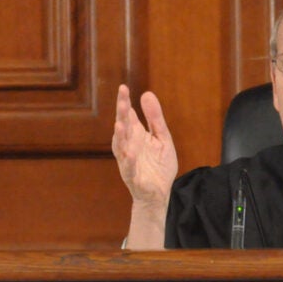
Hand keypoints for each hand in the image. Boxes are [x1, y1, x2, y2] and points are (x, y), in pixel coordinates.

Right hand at [112, 85, 178, 247]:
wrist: (159, 193)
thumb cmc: (158, 165)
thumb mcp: (162, 137)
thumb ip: (155, 118)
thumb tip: (147, 93)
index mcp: (136, 134)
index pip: (128, 115)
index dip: (124, 102)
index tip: (123, 88)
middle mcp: (128, 145)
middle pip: (123, 126)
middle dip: (122, 113)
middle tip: (122, 99)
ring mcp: (128, 160)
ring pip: (121, 146)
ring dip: (120, 135)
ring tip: (120, 123)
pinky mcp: (132, 176)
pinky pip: (129, 167)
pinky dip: (128, 160)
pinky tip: (129, 152)